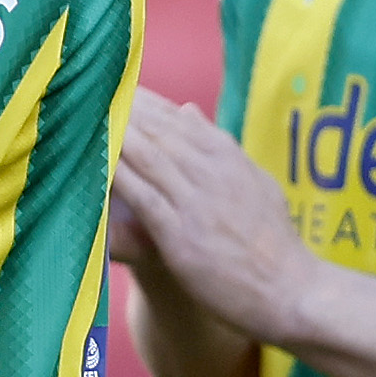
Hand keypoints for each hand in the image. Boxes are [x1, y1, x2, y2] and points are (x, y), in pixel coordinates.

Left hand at [110, 87, 313, 343]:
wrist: (292, 291)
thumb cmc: (271, 243)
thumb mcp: (252, 184)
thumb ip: (219, 148)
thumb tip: (188, 110)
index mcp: (229, 158)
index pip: (178, 119)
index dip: (143, 101)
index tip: (112, 85)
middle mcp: (213, 172)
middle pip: (159, 131)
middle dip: (123, 110)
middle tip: (86, 91)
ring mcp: (198, 203)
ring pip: (149, 157)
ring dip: (116, 136)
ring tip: (83, 117)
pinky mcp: (183, 235)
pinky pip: (143, 198)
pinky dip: (119, 178)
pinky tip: (96, 165)